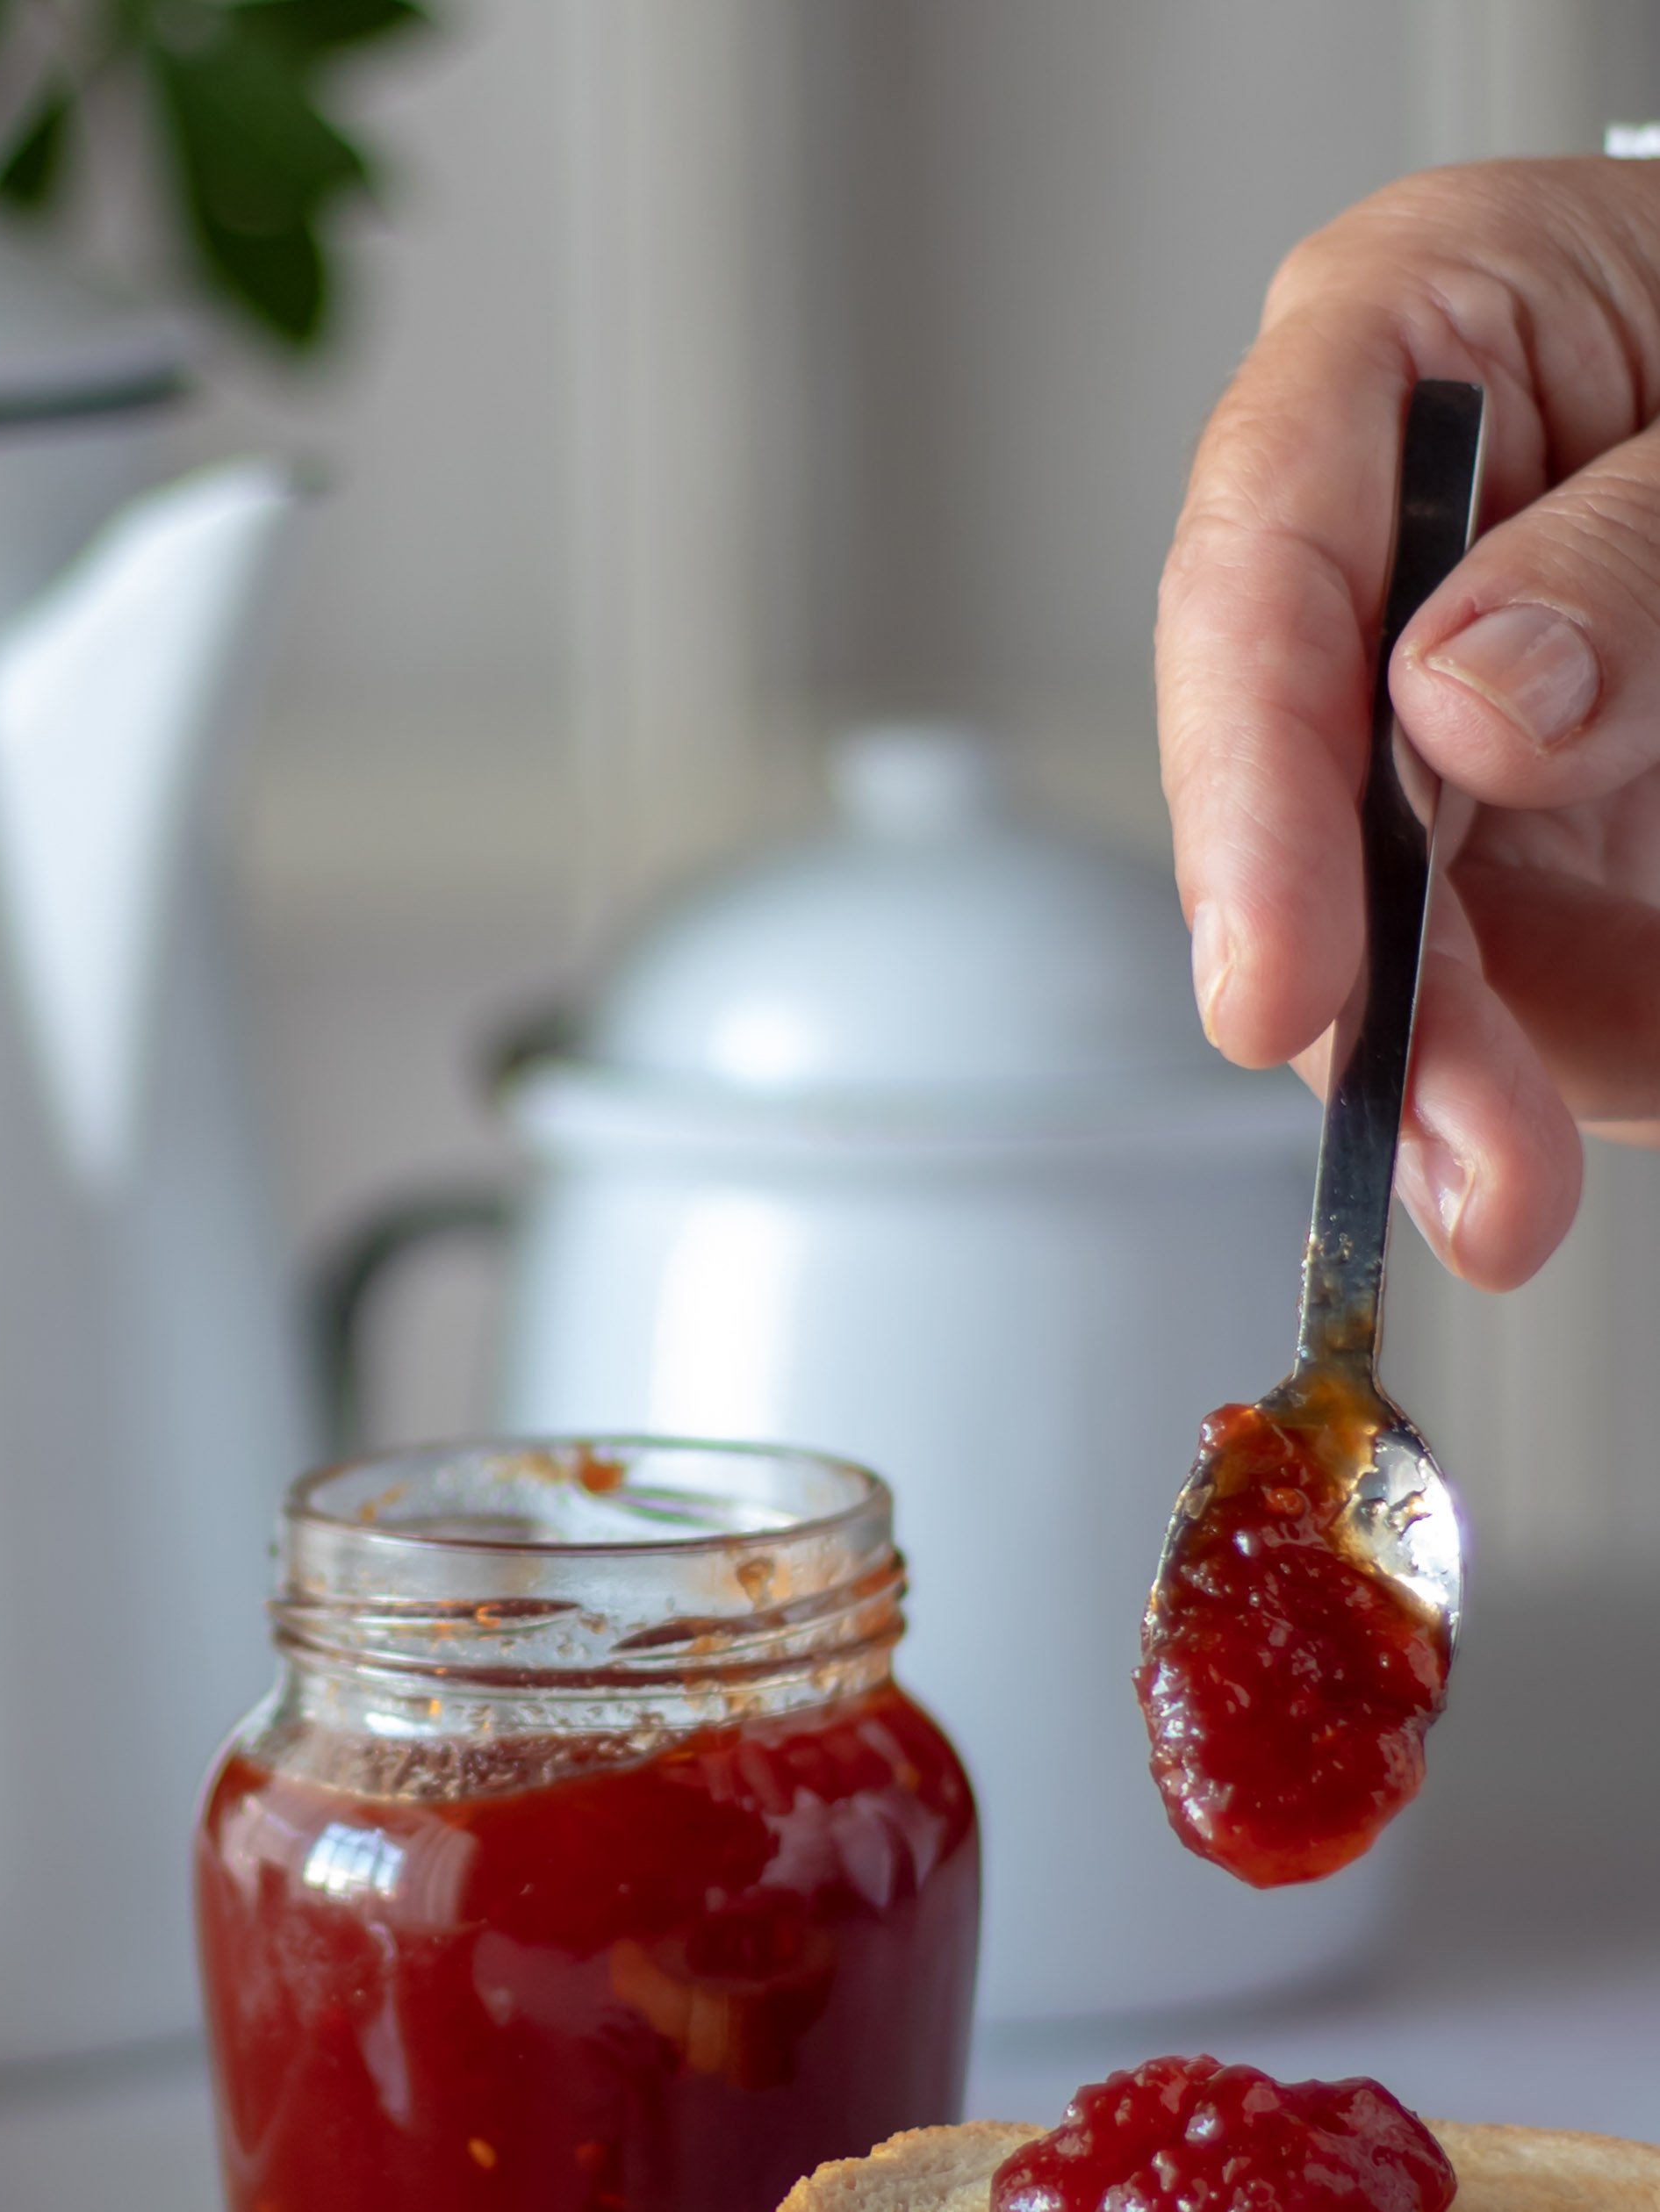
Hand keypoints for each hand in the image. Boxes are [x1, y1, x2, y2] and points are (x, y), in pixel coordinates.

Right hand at [1157, 156, 1659, 1293]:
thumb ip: (1621, 550)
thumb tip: (1458, 700)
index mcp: (1407, 356)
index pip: (1260, 567)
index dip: (1250, 784)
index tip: (1282, 964)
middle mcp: (1383, 568)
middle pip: (1288, 790)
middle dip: (1350, 984)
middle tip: (1424, 1122)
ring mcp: (1435, 739)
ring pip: (1368, 934)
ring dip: (1425, 1082)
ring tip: (1495, 1196)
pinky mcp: (1513, 874)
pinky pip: (1475, 1007)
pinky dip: (1493, 1106)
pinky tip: (1502, 1179)